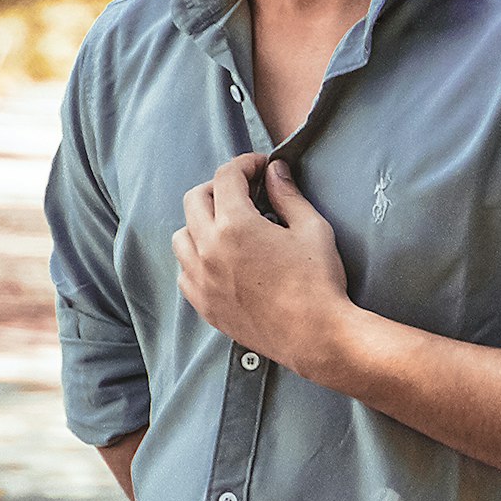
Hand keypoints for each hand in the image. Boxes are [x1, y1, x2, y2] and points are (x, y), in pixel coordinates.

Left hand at [171, 153, 351, 379]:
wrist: (316, 336)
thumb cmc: (318, 283)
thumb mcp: (312, 228)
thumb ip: (288, 194)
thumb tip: (274, 172)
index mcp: (236, 226)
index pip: (226, 176)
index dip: (245, 163)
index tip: (259, 167)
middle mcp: (209, 250)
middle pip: (195, 199)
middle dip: (219, 187)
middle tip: (244, 192)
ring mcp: (202, 280)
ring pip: (182, 236)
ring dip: (201, 223)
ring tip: (228, 226)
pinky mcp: (204, 305)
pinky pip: (184, 272)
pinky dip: (196, 259)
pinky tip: (220, 260)